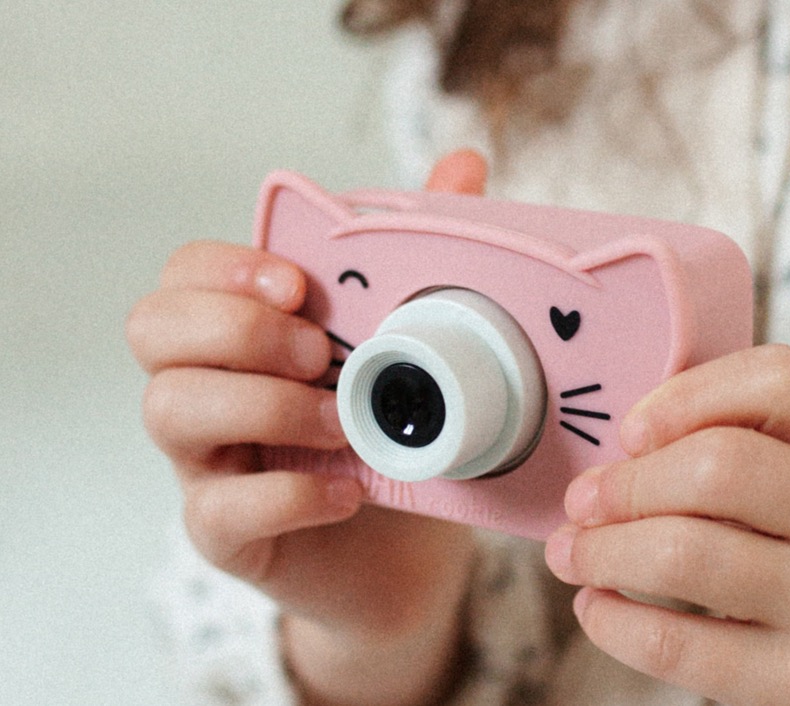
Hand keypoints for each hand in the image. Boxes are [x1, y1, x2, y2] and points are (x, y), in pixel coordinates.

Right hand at [126, 150, 487, 705]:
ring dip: (262, 404)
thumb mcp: (415, 347)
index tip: (297, 285)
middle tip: (318, 351)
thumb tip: (463, 163)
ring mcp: (207, 464)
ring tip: (343, 422)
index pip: (184, 273)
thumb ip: (424, 257)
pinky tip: (348, 489)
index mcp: (242, 335)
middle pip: (151, 329)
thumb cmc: (397, 436)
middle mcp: (208, 390)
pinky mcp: (225, 535)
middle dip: (233, 328)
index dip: (225, 268)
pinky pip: (217, 512)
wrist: (408, 553)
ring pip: (168, 411)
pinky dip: (287, 494)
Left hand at [545, 344, 789, 704]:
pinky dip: (611, 622)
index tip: (630, 432)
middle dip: (625, 484)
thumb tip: (620, 453)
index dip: (686, 394)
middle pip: (718, 466)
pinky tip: (597, 608)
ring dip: (601, 550)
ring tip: (571, 554)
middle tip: (582, 501)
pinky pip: (677, 644)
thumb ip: (753, 451)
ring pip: (685, 553)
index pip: (781, 380)